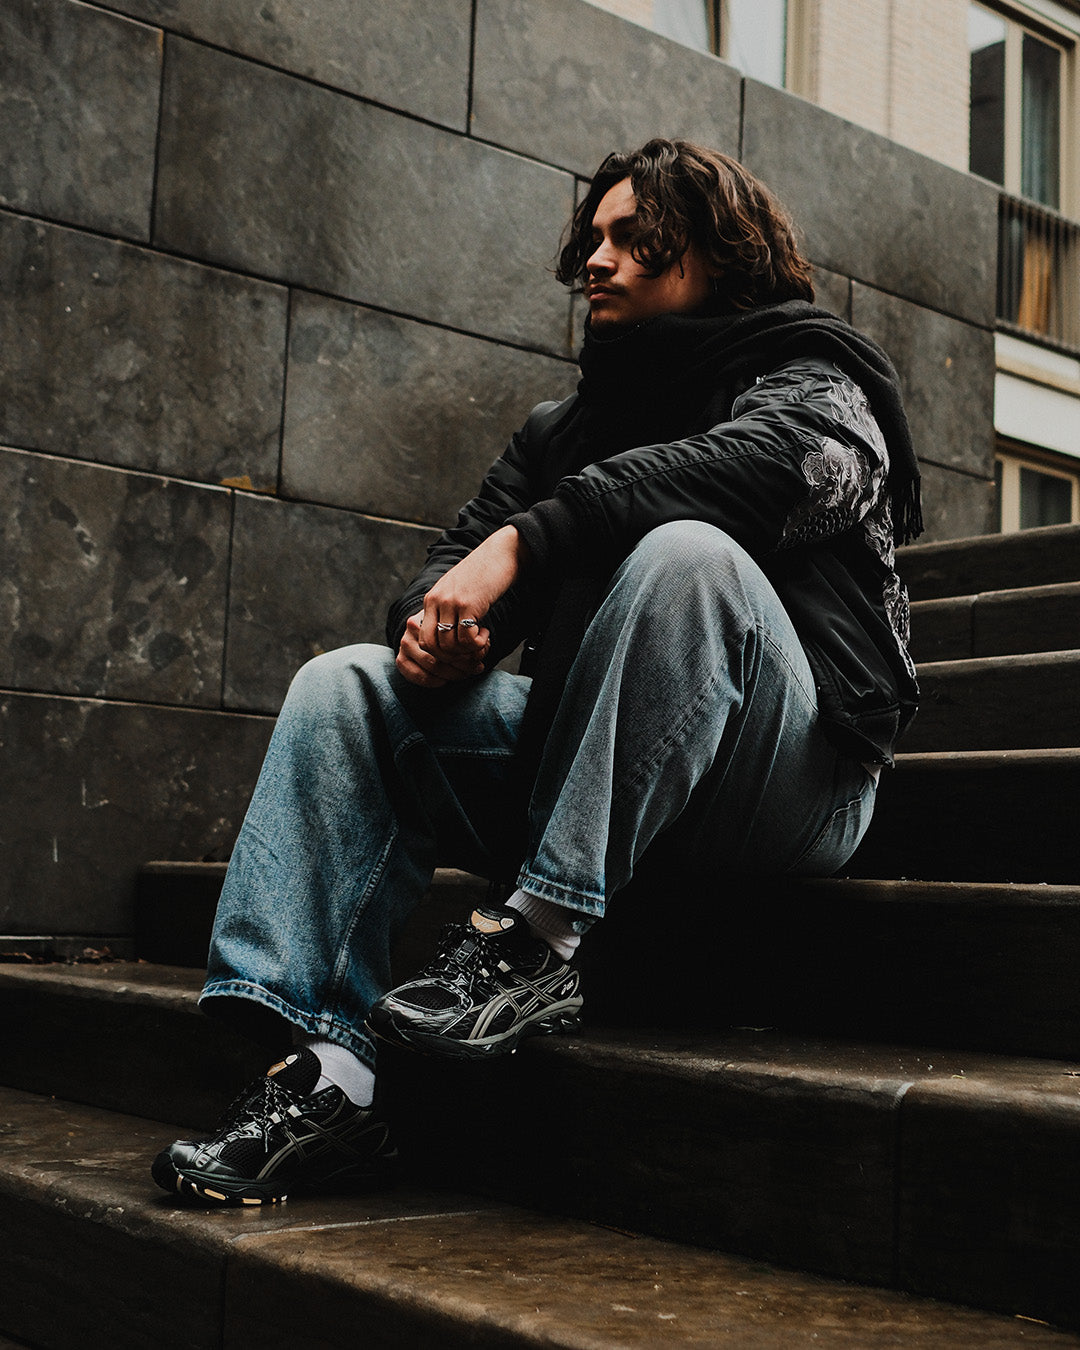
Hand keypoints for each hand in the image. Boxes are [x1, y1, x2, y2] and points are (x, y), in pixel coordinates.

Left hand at [395, 526, 527, 687]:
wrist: (500, 554)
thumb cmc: (481, 574)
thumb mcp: (456, 590)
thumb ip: (446, 608)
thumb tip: (446, 637)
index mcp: (430, 599)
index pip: (423, 639)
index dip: (440, 653)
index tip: (458, 652)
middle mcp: (437, 601)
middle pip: (432, 646)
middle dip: (451, 657)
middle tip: (469, 653)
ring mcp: (451, 603)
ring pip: (450, 645)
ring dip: (467, 651)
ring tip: (480, 641)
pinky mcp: (469, 604)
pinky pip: (466, 638)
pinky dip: (477, 643)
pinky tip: (486, 633)